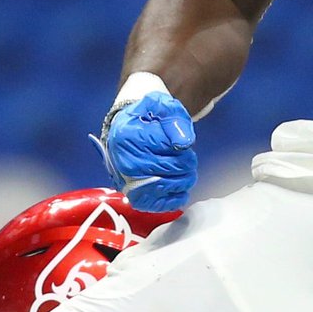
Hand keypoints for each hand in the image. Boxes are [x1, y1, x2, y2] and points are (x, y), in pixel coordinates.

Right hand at [96, 90, 196, 211]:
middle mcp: (126, 162)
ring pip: (169, 186)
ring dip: (185, 179)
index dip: (183, 146)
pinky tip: (178, 186)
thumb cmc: (146, 119)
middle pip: (171, 168)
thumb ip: (174, 120)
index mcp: (129, 137)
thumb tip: (184, 142)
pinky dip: (176, 197)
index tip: (182, 143)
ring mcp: (129, 183)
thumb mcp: (161, 107)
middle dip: (187, 163)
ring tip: (183, 170)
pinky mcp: (136, 198)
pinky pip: (161, 204)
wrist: (127, 132)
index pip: (168, 147)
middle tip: (186, 157)